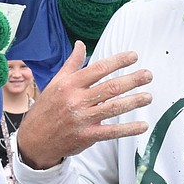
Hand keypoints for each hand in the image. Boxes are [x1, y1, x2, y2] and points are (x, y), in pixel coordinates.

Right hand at [16, 40, 152, 169]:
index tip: (133, 56)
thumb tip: (80, 43)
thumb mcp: (56, 82)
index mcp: (69, 84)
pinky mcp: (87, 136)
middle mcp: (76, 100)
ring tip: (149, 96)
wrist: (34, 140)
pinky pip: (112, 132)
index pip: (98, 69)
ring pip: (113, 107)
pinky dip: (129, 129)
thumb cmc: (47, 108)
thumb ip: (72, 64)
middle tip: (148, 75)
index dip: (117, 62)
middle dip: (132, 80)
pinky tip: (142, 125)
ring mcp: (82, 119)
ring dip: (134, 102)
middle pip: (110, 87)